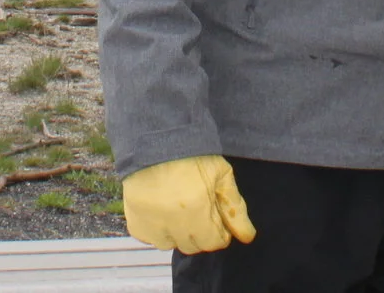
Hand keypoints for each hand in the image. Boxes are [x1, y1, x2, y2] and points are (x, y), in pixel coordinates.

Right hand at [121, 154, 256, 254]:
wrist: (154, 138)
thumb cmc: (191, 154)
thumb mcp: (221, 174)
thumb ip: (235, 209)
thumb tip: (247, 237)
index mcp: (198, 210)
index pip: (215, 242)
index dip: (219, 230)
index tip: (215, 216)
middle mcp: (174, 222)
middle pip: (194, 245)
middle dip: (200, 232)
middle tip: (197, 209)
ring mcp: (152, 225)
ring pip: (171, 244)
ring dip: (177, 233)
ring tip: (177, 209)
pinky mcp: (135, 223)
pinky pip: (150, 239)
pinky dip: (156, 230)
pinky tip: (160, 211)